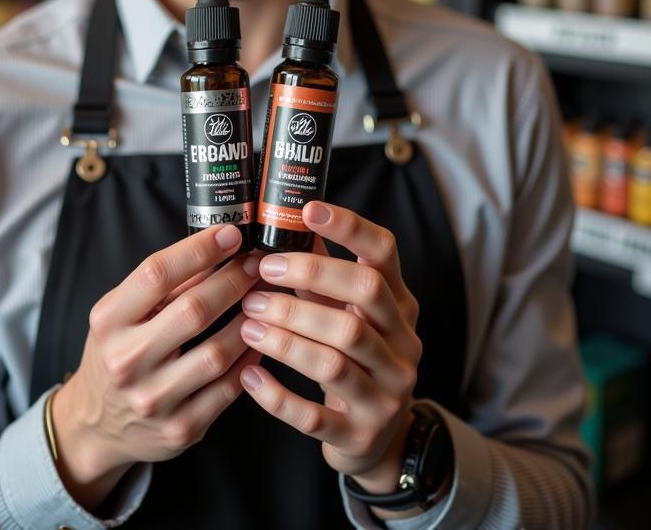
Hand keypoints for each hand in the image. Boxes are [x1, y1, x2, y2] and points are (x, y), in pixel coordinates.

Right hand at [52, 224, 261, 510]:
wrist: (96, 425)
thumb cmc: (116, 353)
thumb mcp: (121, 313)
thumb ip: (163, 284)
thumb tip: (216, 247)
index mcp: (108, 322)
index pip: (156, 274)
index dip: (199, 250)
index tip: (230, 234)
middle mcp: (126, 361)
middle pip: (193, 310)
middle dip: (234, 280)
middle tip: (257, 264)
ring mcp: (154, 399)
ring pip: (217, 352)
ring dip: (249, 320)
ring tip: (264, 298)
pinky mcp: (181, 428)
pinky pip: (229, 389)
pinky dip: (250, 360)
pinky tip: (260, 339)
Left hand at [238, 201, 420, 494]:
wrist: (379, 440)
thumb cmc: (354, 360)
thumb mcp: (348, 311)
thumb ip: (323, 273)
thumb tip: (288, 222)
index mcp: (400, 305)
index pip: (384, 253)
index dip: (349, 227)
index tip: (308, 209)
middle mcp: (402, 344)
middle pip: (365, 294)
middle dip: (309, 276)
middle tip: (260, 272)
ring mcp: (386, 393)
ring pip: (335, 356)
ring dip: (285, 334)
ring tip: (247, 319)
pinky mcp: (360, 435)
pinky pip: (313, 416)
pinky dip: (277, 395)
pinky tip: (249, 375)